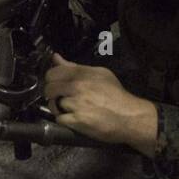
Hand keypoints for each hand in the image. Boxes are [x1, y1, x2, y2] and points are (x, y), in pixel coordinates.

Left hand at [43, 54, 157, 155]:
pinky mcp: (77, 121)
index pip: (53, 73)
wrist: (129, 117)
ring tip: (70, 109)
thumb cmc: (116, 95)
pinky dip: (64, 120)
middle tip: (60, 98)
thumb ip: (75, 66)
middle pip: (49, 89)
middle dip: (52, 94)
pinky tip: (74, 119)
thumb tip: (56, 58)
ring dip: (59, 108)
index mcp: (82, 73)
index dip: (51, 79)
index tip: (55, 84)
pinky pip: (59, 119)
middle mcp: (77, 86)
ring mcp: (76, 104)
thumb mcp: (99, 74)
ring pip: (53, 104)